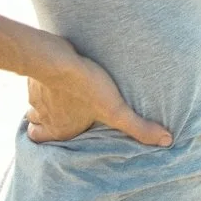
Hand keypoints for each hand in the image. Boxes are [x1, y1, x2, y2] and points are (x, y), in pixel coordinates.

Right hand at [26, 37, 172, 145]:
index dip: (48, 137)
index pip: (40, 141)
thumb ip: (139, 127)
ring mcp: (34, 95)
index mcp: (57, 130)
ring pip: (34, 103)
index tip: (61, 131)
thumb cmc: (86, 87)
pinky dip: (44, 79)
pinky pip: (35, 80)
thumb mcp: (116, 110)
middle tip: (60, 113)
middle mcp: (41, 116)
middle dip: (44, 121)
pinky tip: (58, 71)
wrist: (55, 59)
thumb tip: (167, 141)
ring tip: (62, 93)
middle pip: (34, 124)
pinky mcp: (33, 73)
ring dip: (45, 100)